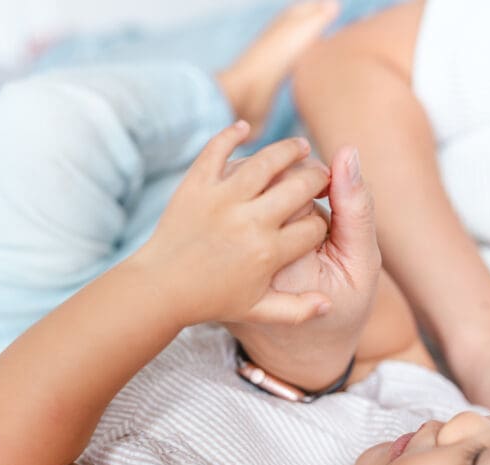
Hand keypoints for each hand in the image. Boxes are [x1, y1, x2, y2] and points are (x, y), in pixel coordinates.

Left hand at [132, 121, 332, 325]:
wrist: (160, 288)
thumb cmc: (210, 301)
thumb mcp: (257, 311)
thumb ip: (297, 310)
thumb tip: (330, 303)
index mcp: (268, 253)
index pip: (314, 227)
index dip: (324, 222)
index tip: (321, 218)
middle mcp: (249, 222)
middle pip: (300, 186)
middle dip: (319, 179)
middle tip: (321, 176)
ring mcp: (222, 200)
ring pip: (266, 161)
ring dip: (290, 149)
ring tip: (300, 146)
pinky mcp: (196, 185)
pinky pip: (217, 149)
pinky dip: (231, 134)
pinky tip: (246, 128)